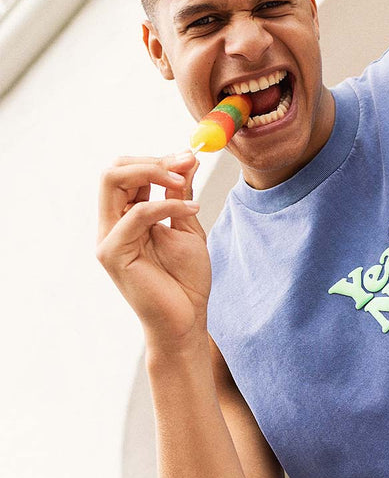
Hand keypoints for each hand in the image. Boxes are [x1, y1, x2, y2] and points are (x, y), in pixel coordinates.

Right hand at [97, 152, 209, 349]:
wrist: (187, 320)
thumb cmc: (187, 281)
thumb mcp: (187, 227)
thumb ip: (181, 194)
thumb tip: (186, 158)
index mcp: (126, 217)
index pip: (127, 172)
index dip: (157, 159)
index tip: (188, 157)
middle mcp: (111, 224)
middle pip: (113, 170)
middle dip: (151, 159)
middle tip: (184, 162)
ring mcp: (108, 238)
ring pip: (113, 180)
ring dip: (154, 171)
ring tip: (185, 181)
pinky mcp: (112, 253)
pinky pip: (137, 214)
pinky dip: (167, 204)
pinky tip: (191, 208)